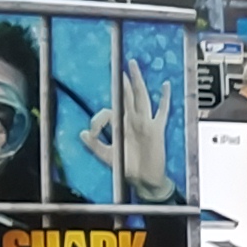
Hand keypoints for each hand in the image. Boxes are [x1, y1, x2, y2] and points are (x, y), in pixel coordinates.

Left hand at [81, 55, 173, 203]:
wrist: (144, 181)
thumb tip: (82, 133)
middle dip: (124, 81)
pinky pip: (162, 112)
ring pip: (141, 98)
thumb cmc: (127, 169)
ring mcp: (145, 124)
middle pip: (127, 96)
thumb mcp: (106, 156)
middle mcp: (132, 121)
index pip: (109, 111)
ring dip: (138, 82)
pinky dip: (164, 99)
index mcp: (120, 126)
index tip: (93, 133)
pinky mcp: (156, 130)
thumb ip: (94, 145)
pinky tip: (165, 86)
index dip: (98, 119)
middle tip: (121, 64)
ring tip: (134, 67)